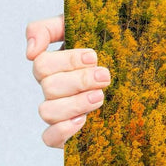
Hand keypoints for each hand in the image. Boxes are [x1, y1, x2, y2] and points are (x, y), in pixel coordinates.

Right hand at [26, 16, 110, 147]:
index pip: (42, 63)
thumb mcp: (81, 27)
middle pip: (49, 87)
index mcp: (54, 66)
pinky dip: (63, 130)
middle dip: (79, 81)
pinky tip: (83, 121)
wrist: (135, 75)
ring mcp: (59, 112)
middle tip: (105, 77)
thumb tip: (30, 51)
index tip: (93, 57)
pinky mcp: (66, 134)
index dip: (67, 60)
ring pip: (47, 111)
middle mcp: (53, 89)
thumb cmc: (107, 48)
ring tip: (100, 97)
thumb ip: (48, 29)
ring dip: (75, 103)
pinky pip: (49, 138)